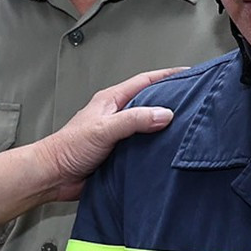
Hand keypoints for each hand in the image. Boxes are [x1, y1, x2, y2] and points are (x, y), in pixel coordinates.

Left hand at [37, 68, 185, 199]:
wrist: (54, 176)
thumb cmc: (69, 148)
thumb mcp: (104, 129)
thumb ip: (134, 120)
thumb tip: (165, 114)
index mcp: (112, 100)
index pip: (146, 81)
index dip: (168, 76)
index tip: (190, 74)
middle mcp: (118, 115)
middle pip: (150, 102)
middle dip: (172, 100)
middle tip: (196, 101)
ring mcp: (119, 135)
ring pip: (148, 126)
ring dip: (165, 127)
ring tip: (189, 127)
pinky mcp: (120, 154)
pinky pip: (144, 147)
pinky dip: (157, 147)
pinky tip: (169, 152)